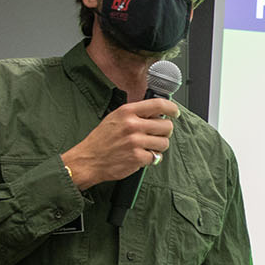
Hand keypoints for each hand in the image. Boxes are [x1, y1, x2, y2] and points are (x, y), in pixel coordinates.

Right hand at [62, 98, 178, 187]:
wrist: (88, 160)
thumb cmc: (102, 140)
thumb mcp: (116, 118)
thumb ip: (136, 113)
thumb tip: (158, 111)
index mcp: (127, 112)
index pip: (158, 104)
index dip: (172, 108)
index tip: (175, 113)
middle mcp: (132, 125)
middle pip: (166, 126)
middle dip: (165, 132)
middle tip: (157, 135)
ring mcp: (135, 142)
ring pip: (164, 143)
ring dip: (159, 147)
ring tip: (146, 147)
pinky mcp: (137, 157)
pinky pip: (156, 157)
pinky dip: (150, 159)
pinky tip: (140, 156)